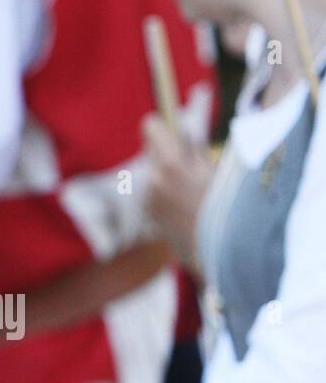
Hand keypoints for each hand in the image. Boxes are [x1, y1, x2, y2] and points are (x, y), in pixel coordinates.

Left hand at [141, 113, 213, 278]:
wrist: (227, 256)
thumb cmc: (232, 210)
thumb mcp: (221, 172)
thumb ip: (196, 151)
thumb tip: (182, 131)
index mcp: (172, 165)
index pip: (151, 127)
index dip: (162, 126)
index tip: (172, 130)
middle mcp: (153, 180)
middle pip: (152, 150)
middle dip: (168, 153)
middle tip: (192, 164)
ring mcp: (149, 199)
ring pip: (155, 173)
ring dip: (169, 176)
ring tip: (196, 193)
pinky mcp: (150, 214)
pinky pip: (156, 193)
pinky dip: (169, 195)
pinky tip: (189, 209)